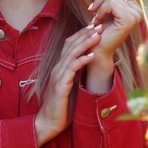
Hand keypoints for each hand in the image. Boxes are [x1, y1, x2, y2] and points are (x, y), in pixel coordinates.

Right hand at [34, 25, 101, 146]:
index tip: (95, 27)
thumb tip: (90, 67)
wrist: (48, 123)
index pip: (71, 46)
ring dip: (85, 43)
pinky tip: (92, 55)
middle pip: (71, 45)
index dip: (82, 35)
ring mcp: (58, 76)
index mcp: (61, 68)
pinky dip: (82, 60)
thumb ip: (77, 76)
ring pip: (72, 54)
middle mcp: (58, 68)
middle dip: (85, 34)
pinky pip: (72, 69)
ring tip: (98, 35)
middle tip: (99, 24)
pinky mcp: (60, 85)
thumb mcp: (72, 87)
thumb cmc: (62, 108)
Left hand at [85, 0, 143, 92]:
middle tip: (92, 10)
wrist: (97, 49)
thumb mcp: (108, 9)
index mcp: (135, 7)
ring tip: (96, 18)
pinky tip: (98, 21)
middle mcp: (138, 10)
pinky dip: (101, 10)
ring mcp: (136, 15)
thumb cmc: (100, 30)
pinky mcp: (129, 19)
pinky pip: (111, 4)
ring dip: (99, 5)